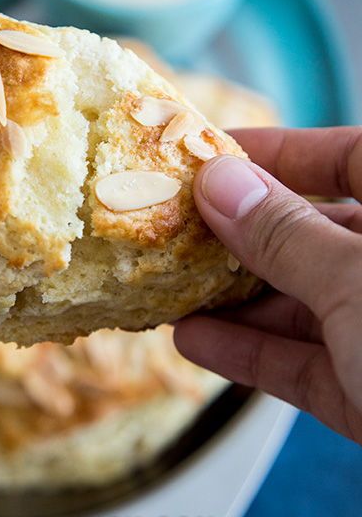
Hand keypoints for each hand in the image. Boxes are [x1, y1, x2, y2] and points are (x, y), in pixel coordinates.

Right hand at [174, 127, 361, 443]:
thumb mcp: (361, 282)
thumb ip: (286, 234)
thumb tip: (220, 183)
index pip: (350, 157)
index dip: (278, 151)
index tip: (209, 155)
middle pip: (318, 234)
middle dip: (244, 233)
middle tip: (178, 226)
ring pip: (307, 303)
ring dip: (237, 299)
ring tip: (172, 285)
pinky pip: (308, 365)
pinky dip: (253, 355)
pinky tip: (197, 341)